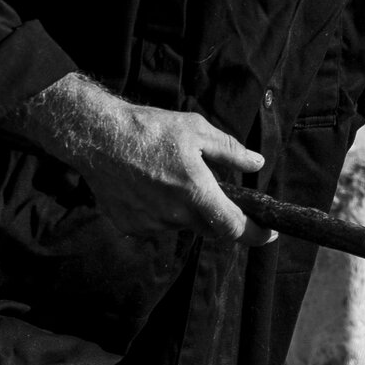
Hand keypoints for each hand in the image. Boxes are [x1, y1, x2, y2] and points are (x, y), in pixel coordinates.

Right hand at [7, 73, 273, 245]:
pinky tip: (148, 185)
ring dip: (186, 209)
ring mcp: (151, 224)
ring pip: (182, 224)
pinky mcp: (131, 226)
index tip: (268, 234)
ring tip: (170, 176)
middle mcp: (175, 215)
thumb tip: (257, 163)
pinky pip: (157, 224)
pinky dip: (161, 210)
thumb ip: (230, 150)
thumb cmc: (149, 129)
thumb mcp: (195, 130)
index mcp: (195, 192)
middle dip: (218, 214)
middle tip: (212, 189)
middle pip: (209, 227)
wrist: (97, 137)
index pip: (235, 228)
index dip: (255, 234)